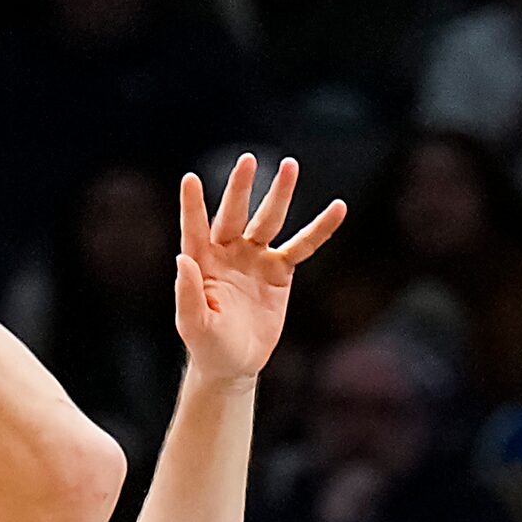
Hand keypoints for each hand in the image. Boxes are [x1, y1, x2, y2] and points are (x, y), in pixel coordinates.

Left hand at [174, 155, 345, 382]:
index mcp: (201, 261)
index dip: (193, 206)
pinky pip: (302, 246)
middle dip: (241, 187)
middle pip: (234, 213)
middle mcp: (227, 251)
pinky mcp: (280, 270)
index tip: (190, 179)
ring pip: (269, 220)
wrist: (235, 362)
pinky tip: (338, 208)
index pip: (195, 228)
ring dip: (280, 194)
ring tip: (290, 165)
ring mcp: (255, 257)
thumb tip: (183, 260)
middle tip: (248, 160)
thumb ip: (188, 293)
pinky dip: (320, 229)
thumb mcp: (193, 325)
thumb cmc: (207, 344)